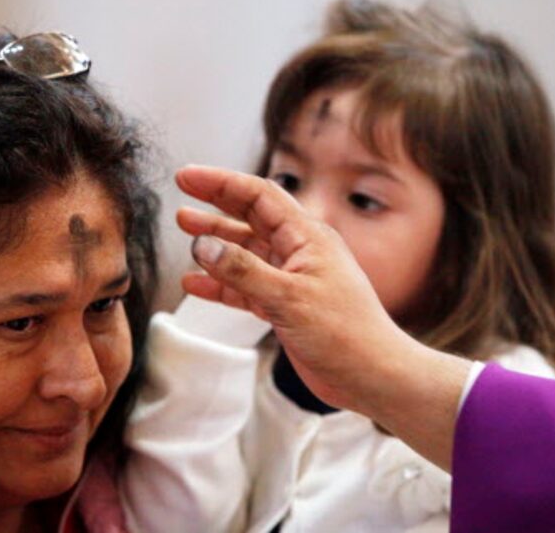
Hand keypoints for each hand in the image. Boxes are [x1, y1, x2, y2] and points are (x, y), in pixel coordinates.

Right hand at [175, 164, 409, 411]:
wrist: (372, 377)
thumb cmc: (346, 334)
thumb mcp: (289, 297)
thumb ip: (242, 270)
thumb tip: (203, 245)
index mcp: (307, 237)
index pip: (258, 195)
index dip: (220, 182)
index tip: (187, 177)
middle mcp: (299, 252)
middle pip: (250, 218)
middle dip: (215, 206)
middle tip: (182, 197)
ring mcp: (291, 279)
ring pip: (245, 253)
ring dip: (215, 244)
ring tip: (186, 235)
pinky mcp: (285, 306)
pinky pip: (245, 287)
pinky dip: (220, 284)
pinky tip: (197, 283)